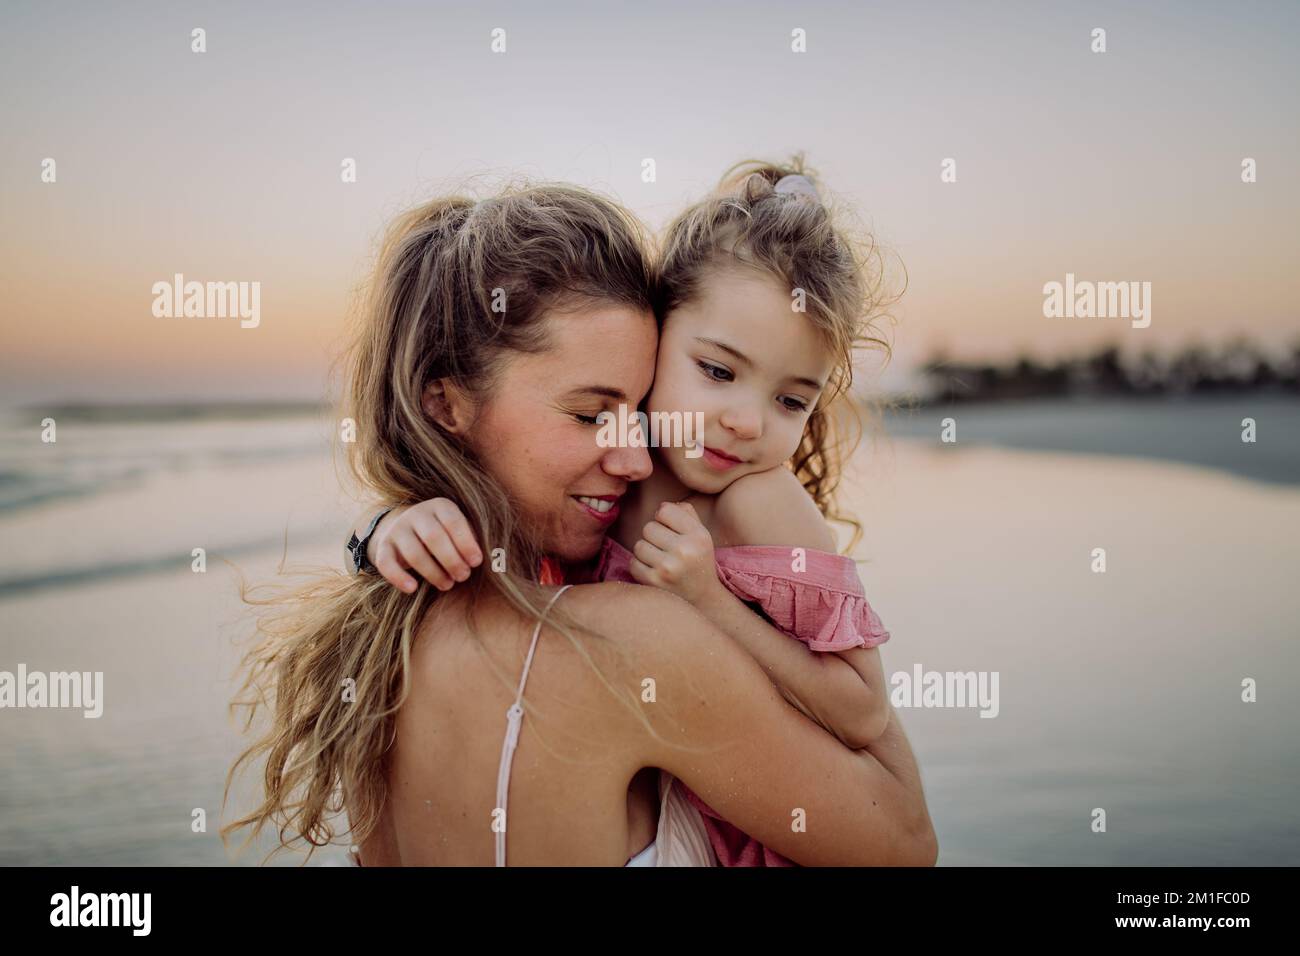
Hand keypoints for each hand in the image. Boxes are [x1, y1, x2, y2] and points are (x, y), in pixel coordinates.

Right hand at [367, 499, 482, 592]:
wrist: (406, 530)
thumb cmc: (446, 535)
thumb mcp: (460, 530)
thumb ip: (475, 541)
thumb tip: (498, 560)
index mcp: (440, 506)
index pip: (453, 521)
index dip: (466, 542)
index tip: (476, 562)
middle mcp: (416, 514)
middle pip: (434, 537)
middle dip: (451, 560)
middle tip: (464, 576)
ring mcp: (397, 529)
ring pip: (414, 553)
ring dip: (433, 572)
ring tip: (448, 584)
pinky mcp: (383, 547)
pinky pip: (386, 563)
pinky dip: (398, 577)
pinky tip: (413, 588)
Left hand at [628, 501, 724, 605]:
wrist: (702, 597)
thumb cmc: (698, 560)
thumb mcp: (701, 535)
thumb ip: (685, 513)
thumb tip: (662, 506)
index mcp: (698, 535)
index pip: (664, 510)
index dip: (663, 518)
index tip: (668, 528)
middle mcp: (684, 550)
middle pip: (648, 527)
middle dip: (653, 536)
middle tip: (664, 547)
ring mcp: (668, 567)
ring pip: (639, 545)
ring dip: (645, 551)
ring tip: (659, 559)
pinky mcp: (654, 582)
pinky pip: (633, 563)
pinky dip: (640, 566)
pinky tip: (653, 570)